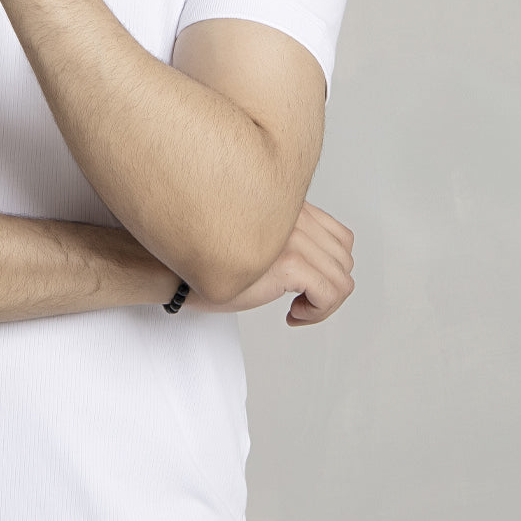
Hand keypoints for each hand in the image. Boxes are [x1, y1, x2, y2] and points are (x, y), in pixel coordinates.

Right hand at [201, 202, 354, 324]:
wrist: (176, 270)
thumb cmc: (209, 260)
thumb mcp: (257, 239)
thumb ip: (284, 237)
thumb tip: (317, 264)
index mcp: (289, 206)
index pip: (341, 236)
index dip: (331, 267)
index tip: (308, 285)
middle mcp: (293, 215)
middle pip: (344, 259)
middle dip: (330, 288)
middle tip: (303, 301)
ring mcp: (292, 237)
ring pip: (341, 279)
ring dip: (324, 303)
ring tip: (298, 308)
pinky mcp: (288, 263)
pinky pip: (329, 294)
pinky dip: (317, 312)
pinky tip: (293, 313)